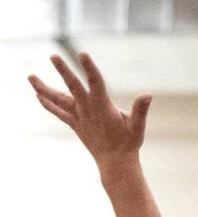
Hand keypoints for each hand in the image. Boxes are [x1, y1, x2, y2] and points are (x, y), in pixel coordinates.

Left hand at [28, 53, 151, 174]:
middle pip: (72, 87)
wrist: (115, 163)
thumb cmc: (129, 143)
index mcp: (103, 107)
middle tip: (53, 56)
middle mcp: (87, 111)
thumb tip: (147, 95)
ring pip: (59, 100)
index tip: (82, 54)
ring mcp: (79, 118)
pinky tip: (38, 95)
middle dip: (63, 71)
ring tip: (30, 76)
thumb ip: (140, 110)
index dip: (89, 68)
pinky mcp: (75, 124)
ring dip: (44, 88)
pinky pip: (59, 112)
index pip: (96, 83)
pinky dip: (48, 103)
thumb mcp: (138, 126)